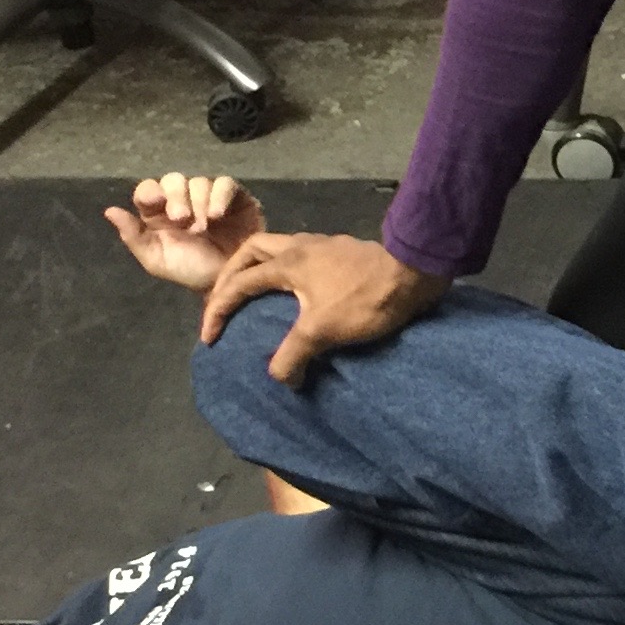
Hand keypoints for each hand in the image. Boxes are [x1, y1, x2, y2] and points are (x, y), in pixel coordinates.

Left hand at [105, 172, 267, 291]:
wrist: (228, 283)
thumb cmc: (190, 271)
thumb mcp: (157, 260)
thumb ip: (133, 236)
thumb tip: (109, 211)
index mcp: (159, 213)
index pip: (148, 189)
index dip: (149, 191)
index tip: (155, 202)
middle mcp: (183, 200)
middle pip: (173, 180)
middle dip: (176, 196)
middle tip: (182, 220)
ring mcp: (209, 197)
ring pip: (199, 181)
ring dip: (199, 202)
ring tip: (205, 226)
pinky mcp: (235, 198)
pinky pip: (226, 184)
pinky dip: (220, 196)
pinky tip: (218, 217)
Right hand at [199, 232, 447, 383]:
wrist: (414, 273)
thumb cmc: (365, 299)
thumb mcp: (323, 332)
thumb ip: (293, 355)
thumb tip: (280, 379)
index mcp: (287, 263)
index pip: (238, 284)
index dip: (218, 311)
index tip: (210, 337)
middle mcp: (299, 247)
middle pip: (250, 252)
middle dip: (230, 276)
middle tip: (223, 300)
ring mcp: (322, 245)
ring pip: (276, 248)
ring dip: (259, 268)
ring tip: (254, 293)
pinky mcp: (342, 251)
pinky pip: (300, 255)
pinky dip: (286, 270)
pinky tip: (296, 292)